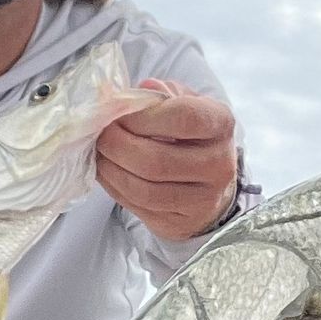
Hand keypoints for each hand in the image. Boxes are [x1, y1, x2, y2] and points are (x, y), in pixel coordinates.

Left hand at [96, 82, 239, 240]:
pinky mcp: (181, 222)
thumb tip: (119, 97)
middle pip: (157, 160)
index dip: (142, 116)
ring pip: (144, 188)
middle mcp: (219, 164)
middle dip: (117, 146)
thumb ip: (153, 96)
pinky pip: (138, 206)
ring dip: (111, 169)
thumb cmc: (189, 134)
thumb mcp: (181, 103)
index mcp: (221, 124)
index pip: (184, 118)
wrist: (209, 182)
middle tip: (100, 134)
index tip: (119, 113)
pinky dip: (114, 187)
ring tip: (99, 152)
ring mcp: (203, 199)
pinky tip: (106, 171)